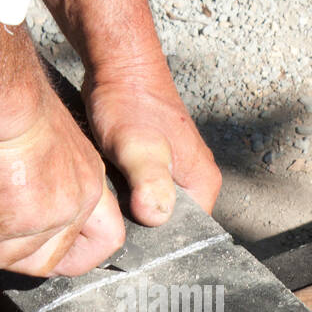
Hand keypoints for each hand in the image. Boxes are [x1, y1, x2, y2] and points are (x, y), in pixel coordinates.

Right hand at [0, 89, 125, 277]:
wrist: (1, 92)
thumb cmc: (14, 102)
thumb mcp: (45, 145)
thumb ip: (38, 181)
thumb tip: (3, 205)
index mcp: (88, 185)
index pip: (104, 241)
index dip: (72, 254)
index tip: (44, 252)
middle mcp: (74, 206)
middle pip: (45, 263)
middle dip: (6, 256)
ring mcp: (44, 219)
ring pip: (1, 257)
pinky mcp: (9, 222)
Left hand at [83, 64, 221, 225]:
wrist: (117, 68)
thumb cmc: (129, 103)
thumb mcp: (138, 147)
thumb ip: (150, 182)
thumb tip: (156, 216)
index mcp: (203, 185)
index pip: (186, 236)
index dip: (156, 244)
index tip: (127, 238)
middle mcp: (194, 182)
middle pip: (168, 227)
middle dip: (140, 229)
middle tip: (112, 220)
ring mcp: (175, 174)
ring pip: (152, 211)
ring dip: (130, 213)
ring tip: (109, 205)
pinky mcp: (156, 168)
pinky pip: (142, 195)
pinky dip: (125, 198)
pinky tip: (109, 192)